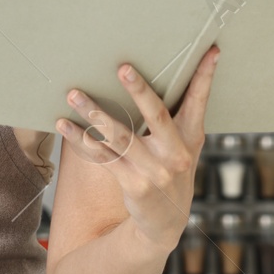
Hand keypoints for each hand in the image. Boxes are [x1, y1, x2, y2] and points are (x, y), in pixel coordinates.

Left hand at [56, 46, 218, 248]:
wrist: (165, 223)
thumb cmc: (171, 171)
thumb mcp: (185, 147)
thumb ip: (178, 117)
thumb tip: (166, 74)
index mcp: (191, 138)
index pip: (199, 101)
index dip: (205, 76)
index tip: (210, 51)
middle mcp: (175, 154)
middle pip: (157, 116)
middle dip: (140, 91)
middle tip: (123, 68)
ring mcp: (154, 171)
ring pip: (120, 136)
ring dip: (95, 113)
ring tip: (73, 94)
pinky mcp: (132, 184)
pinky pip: (101, 156)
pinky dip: (80, 139)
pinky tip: (63, 124)